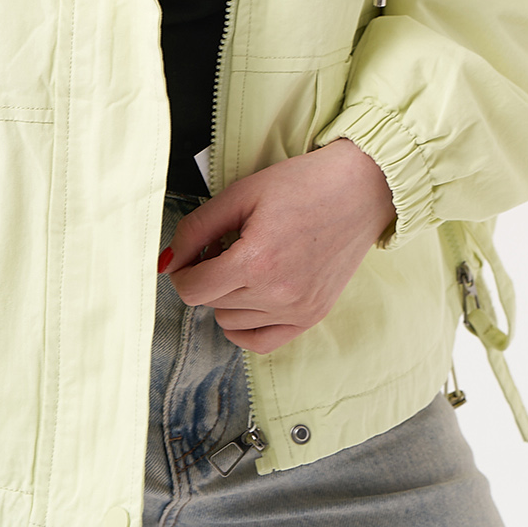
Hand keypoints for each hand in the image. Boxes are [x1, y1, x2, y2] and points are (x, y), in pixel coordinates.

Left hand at [163, 139, 396, 352]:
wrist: (360, 189)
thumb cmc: (302, 185)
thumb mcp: (240, 194)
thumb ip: (196, 229)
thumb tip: (167, 261)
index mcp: (256, 261)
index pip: (192, 290)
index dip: (182, 270)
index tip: (190, 254)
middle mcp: (278, 294)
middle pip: (210, 303)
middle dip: (208, 275)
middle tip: (227, 245)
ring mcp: (298, 311)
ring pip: (231, 322)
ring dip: (228, 297)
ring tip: (248, 264)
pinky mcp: (312, 317)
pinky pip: (260, 342)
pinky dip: (245, 325)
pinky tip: (251, 297)